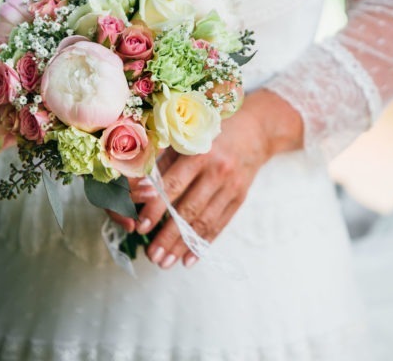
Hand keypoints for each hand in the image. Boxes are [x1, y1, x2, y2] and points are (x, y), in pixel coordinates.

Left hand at [109, 89, 302, 268]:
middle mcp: (218, 170)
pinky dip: (204, 244)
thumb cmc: (211, 130)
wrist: (256, 129)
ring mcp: (232, 186)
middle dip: (168, 236)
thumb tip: (135, 188)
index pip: (173, 186)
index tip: (140, 227)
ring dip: (183, 245)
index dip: (156, 208)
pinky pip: (220, 225)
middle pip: (189, 209)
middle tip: (151, 255)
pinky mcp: (241, 197)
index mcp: (199, 151)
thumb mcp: (186, 136)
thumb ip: (161, 159)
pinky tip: (189, 259)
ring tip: (165, 262)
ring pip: (204, 222)